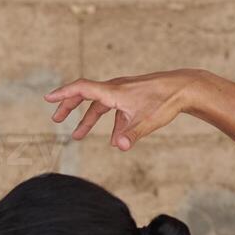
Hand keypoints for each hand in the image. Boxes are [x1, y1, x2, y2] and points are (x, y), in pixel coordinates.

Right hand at [45, 70, 203, 150]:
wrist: (185, 87)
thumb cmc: (166, 101)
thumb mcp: (147, 121)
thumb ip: (130, 135)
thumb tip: (118, 147)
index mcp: (114, 92)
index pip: (82, 89)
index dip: (63, 94)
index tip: (48, 99)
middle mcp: (116, 89)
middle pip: (86, 95)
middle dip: (69, 107)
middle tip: (56, 119)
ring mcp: (124, 92)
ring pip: (99, 104)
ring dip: (87, 119)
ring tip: (78, 137)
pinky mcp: (132, 97)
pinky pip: (115, 110)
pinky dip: (110, 123)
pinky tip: (115, 140)